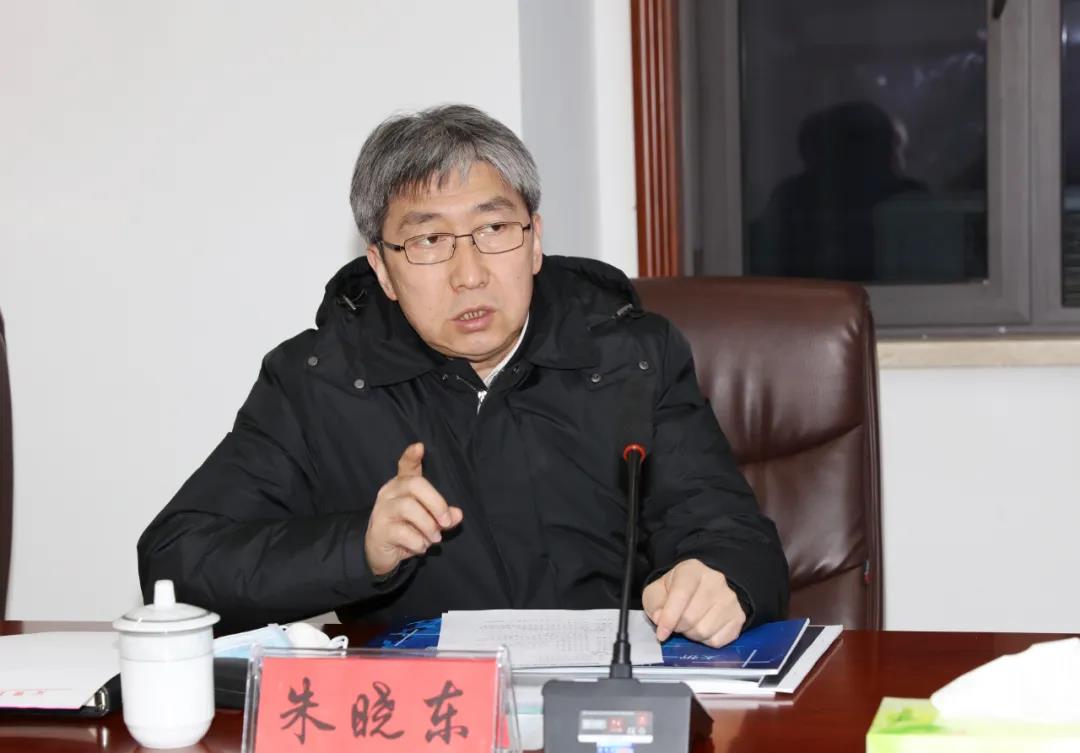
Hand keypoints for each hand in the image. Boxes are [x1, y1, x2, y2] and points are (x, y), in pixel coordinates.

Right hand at [364, 442, 462, 576]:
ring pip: (408, 508)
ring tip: (434, 538)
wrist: (379, 553)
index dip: (411, 456)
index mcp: (402, 486)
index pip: (405, 466)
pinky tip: (420, 547)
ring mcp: (382, 511)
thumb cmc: (406, 530)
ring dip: (428, 526)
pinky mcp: (379, 531)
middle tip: (447, 522)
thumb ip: (443, 516)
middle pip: (414, 485)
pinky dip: (418, 542)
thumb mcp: (428, 521)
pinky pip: (403, 533)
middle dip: (436, 503)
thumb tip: (458, 514)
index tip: (419, 447)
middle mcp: (390, 493)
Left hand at [641, 559, 745, 647]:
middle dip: (678, 627)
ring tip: (690, 624)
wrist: (705, 588)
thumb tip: (660, 619)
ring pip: (704, 631)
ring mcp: (730, 599)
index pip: (680, 595)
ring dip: (691, 634)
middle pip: (690, 617)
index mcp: (692, 570)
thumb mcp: (658, 591)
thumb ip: (654, 603)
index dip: (669, 618)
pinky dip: (706, 641)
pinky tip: (704, 627)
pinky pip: (717, 641)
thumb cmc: (678, 590)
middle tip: (676, 623)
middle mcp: (715, 581)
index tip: (661, 634)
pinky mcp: (739, 616)